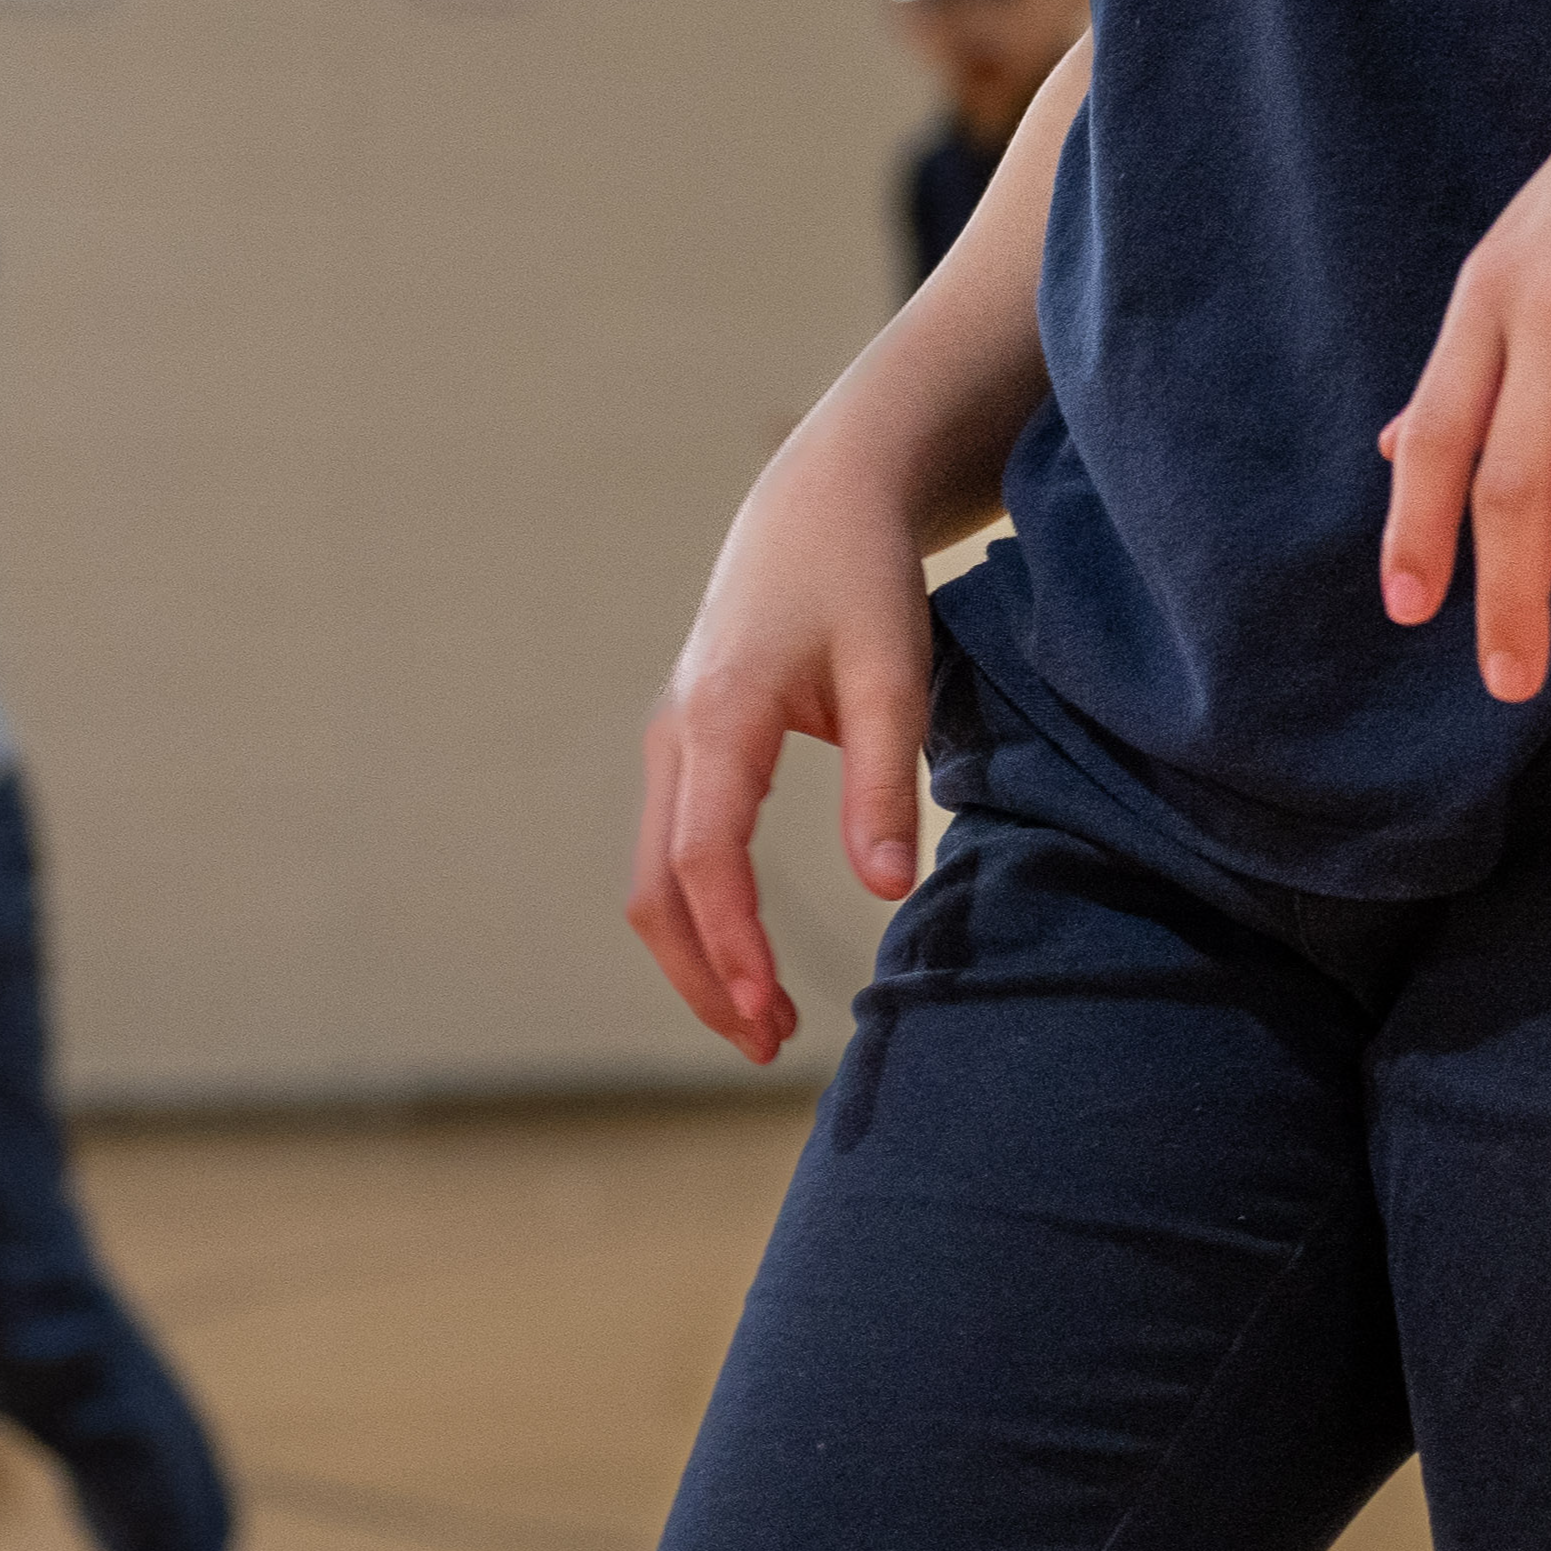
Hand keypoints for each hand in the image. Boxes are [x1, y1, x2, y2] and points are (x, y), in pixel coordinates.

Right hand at [628, 431, 943, 1062]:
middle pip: (660, 887)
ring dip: (701, 957)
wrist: (821, 504)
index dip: (734, 943)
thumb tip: (889, 891)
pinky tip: (750, 959)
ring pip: (658, 878)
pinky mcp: (689, 751)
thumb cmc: (862, 578)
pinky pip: (675, 853)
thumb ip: (885, 782)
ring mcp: (673, 745)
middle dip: (705, 976)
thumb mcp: (892, 671)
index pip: (707, 857)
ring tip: (766, 1023)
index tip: (771, 1010)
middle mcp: (677, 736)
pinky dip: (703, 917)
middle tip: (769, 1046)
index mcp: (722, 716)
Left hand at [1378, 0, 1550, 701]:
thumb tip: (1392, 452)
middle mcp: (1550, 302)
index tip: (1414, 614)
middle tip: (1514, 681)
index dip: (1418, 527)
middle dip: (1511, 588)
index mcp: (1490, 295)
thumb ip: (1473, 361)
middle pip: (1515, 472)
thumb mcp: (1529, 253)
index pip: (1435, 431)